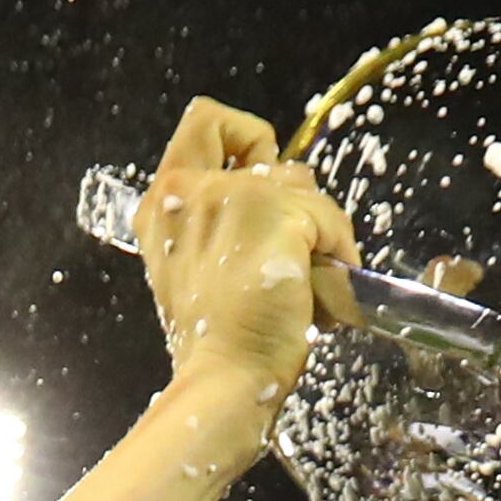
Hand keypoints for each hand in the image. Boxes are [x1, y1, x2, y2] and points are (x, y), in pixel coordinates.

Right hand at [135, 98, 358, 405]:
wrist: (225, 378)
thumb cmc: (215, 340)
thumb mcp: (197, 266)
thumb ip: (217, 219)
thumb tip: (282, 190)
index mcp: (163, 204)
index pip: (205, 122)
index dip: (244, 141)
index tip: (258, 182)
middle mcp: (190, 189)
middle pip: (271, 156)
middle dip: (292, 202)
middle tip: (287, 252)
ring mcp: (232, 196)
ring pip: (305, 186)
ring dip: (318, 231)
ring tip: (304, 282)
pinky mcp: (274, 213)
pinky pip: (330, 218)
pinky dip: (337, 253)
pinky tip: (318, 292)